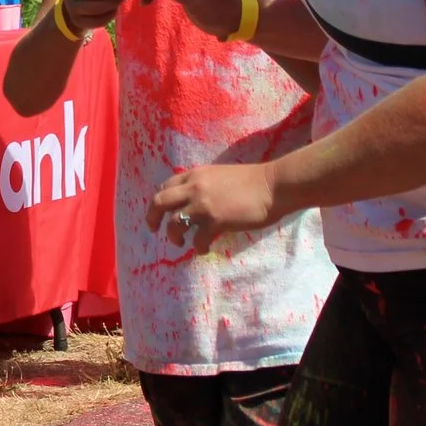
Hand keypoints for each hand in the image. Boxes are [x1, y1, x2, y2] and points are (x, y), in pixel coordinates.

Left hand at [147, 163, 281, 252]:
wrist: (273, 185)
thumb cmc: (253, 181)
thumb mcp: (220, 176)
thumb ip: (204, 185)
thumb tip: (195, 199)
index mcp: (195, 175)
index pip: (165, 186)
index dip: (159, 200)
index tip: (160, 211)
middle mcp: (194, 187)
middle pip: (159, 202)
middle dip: (152, 217)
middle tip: (153, 229)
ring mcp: (203, 204)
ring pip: (173, 223)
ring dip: (173, 236)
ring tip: (180, 243)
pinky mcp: (216, 221)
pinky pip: (197, 239)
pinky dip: (198, 247)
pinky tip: (204, 250)